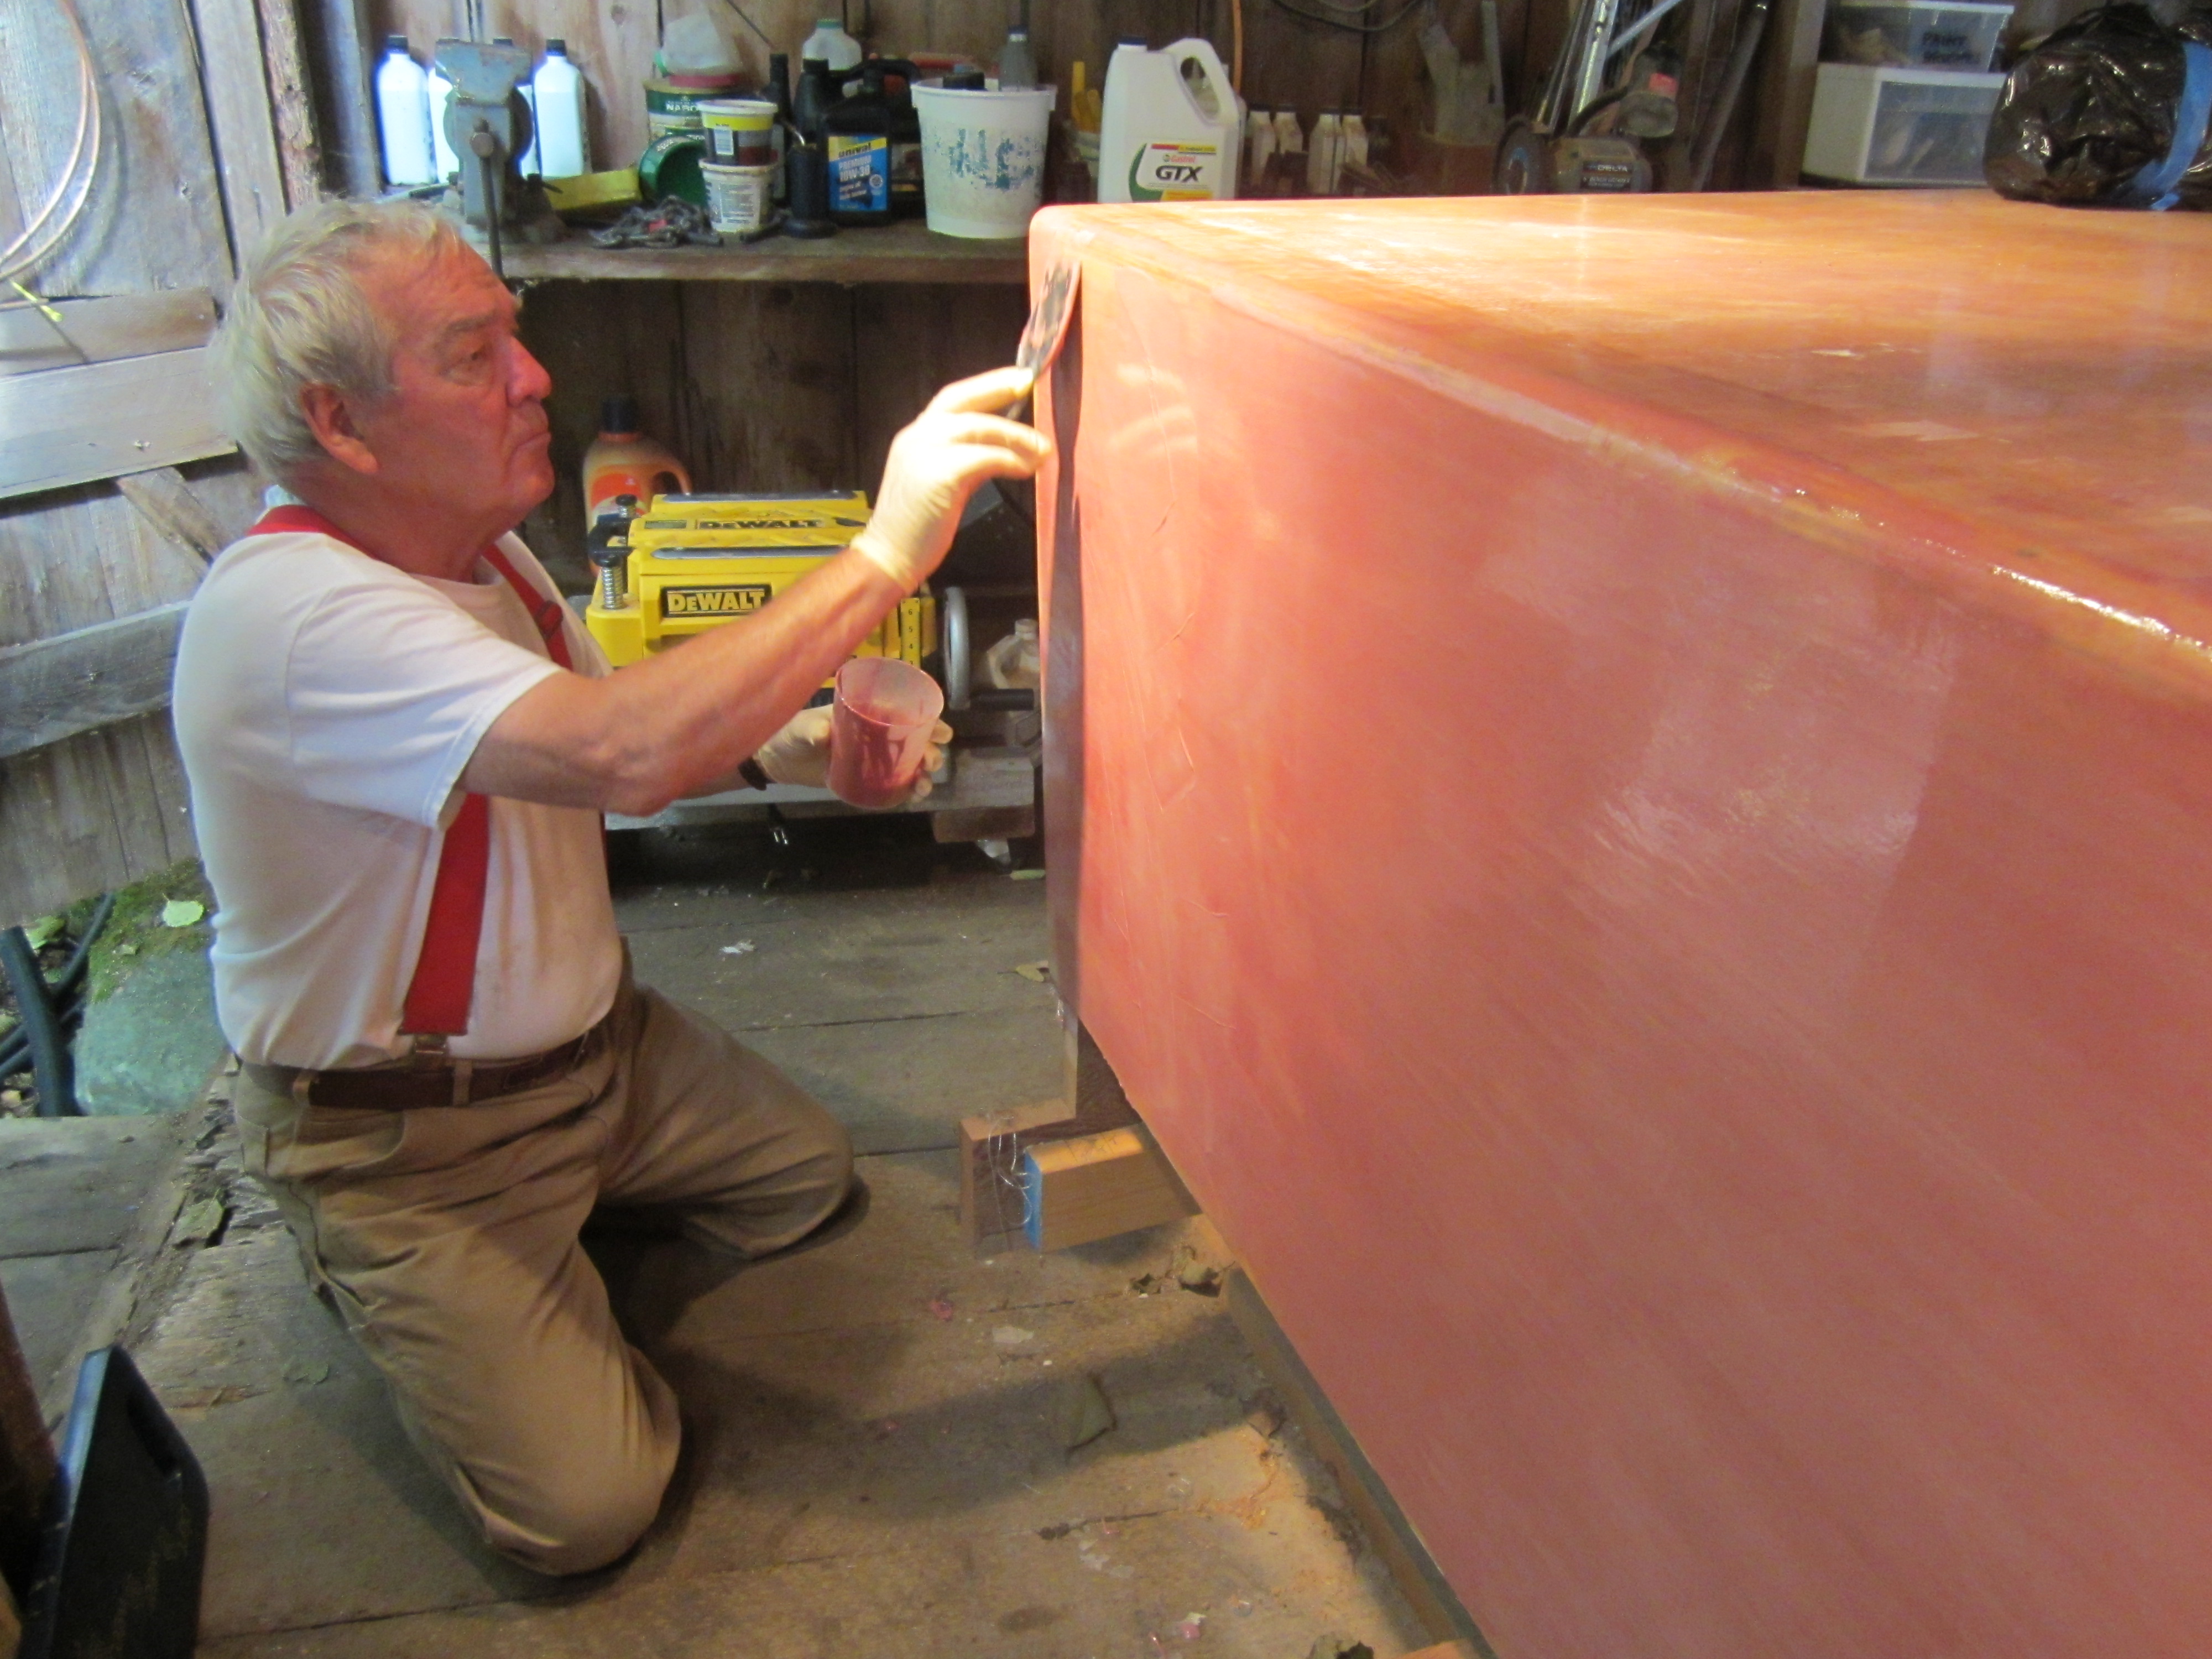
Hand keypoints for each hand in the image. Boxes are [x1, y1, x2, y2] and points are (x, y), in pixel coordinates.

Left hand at [755, 708, 954, 805]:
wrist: (778, 758)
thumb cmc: (792, 732)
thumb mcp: (803, 727)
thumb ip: (812, 729)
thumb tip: (822, 735)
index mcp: (868, 712)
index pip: (907, 712)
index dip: (929, 721)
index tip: (943, 733)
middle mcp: (876, 734)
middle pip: (916, 740)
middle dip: (931, 750)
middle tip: (931, 762)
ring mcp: (873, 758)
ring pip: (909, 764)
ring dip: (923, 773)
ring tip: (923, 784)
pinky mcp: (866, 779)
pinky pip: (894, 784)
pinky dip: (907, 789)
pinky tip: (914, 796)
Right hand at [852, 367, 1050, 588]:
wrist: (888, 557)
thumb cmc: (916, 528)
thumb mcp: (941, 483)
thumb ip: (966, 462)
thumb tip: (1004, 452)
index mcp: (915, 436)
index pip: (953, 398)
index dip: (986, 385)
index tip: (1016, 378)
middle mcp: (916, 436)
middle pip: (963, 399)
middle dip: (998, 387)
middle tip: (1029, 384)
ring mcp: (924, 452)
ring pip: (978, 427)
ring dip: (1016, 435)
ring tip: (1043, 449)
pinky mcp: (938, 475)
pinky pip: (984, 457)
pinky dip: (1010, 460)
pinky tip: (1027, 469)